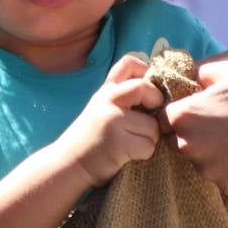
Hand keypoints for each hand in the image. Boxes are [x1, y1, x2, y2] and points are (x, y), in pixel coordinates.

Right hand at [54, 55, 163, 186]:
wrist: (67, 165)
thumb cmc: (91, 139)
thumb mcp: (101, 109)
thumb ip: (122, 98)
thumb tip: (160, 95)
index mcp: (106, 90)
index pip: (129, 63)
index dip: (146, 71)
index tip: (148, 88)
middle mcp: (107, 100)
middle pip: (145, 87)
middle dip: (155, 102)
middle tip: (148, 118)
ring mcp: (112, 120)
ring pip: (153, 125)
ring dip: (149, 138)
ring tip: (131, 143)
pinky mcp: (118, 142)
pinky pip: (148, 145)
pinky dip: (143, 153)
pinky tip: (127, 155)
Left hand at [160, 59, 227, 196]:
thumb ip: (201, 74)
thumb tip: (190, 81)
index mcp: (184, 117)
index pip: (164, 118)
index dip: (182, 111)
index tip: (200, 109)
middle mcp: (189, 148)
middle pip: (180, 142)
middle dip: (195, 134)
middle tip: (225, 123)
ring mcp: (209, 171)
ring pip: (203, 161)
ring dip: (215, 152)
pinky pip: (224, 176)